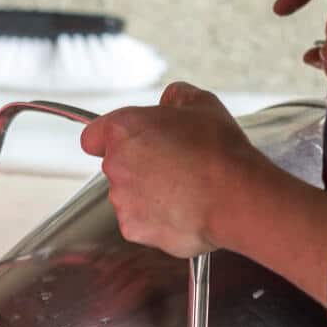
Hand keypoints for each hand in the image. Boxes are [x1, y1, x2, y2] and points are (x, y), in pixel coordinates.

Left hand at [80, 83, 257, 257]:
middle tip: (173, 164)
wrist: (234, 197)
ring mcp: (122, 201)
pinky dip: (158, 219)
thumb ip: (176, 97)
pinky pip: (141, 222)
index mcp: (123, 130)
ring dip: (148, 193)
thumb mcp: (202, 104)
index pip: (92, 136)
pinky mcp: (133, 229)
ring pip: (128, 196)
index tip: (126, 143)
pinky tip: (184, 209)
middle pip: (116, 167)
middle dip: (139, 166)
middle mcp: (115, 166)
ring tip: (184, 188)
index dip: (108, 140)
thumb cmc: (218, 151)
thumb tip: (170, 100)